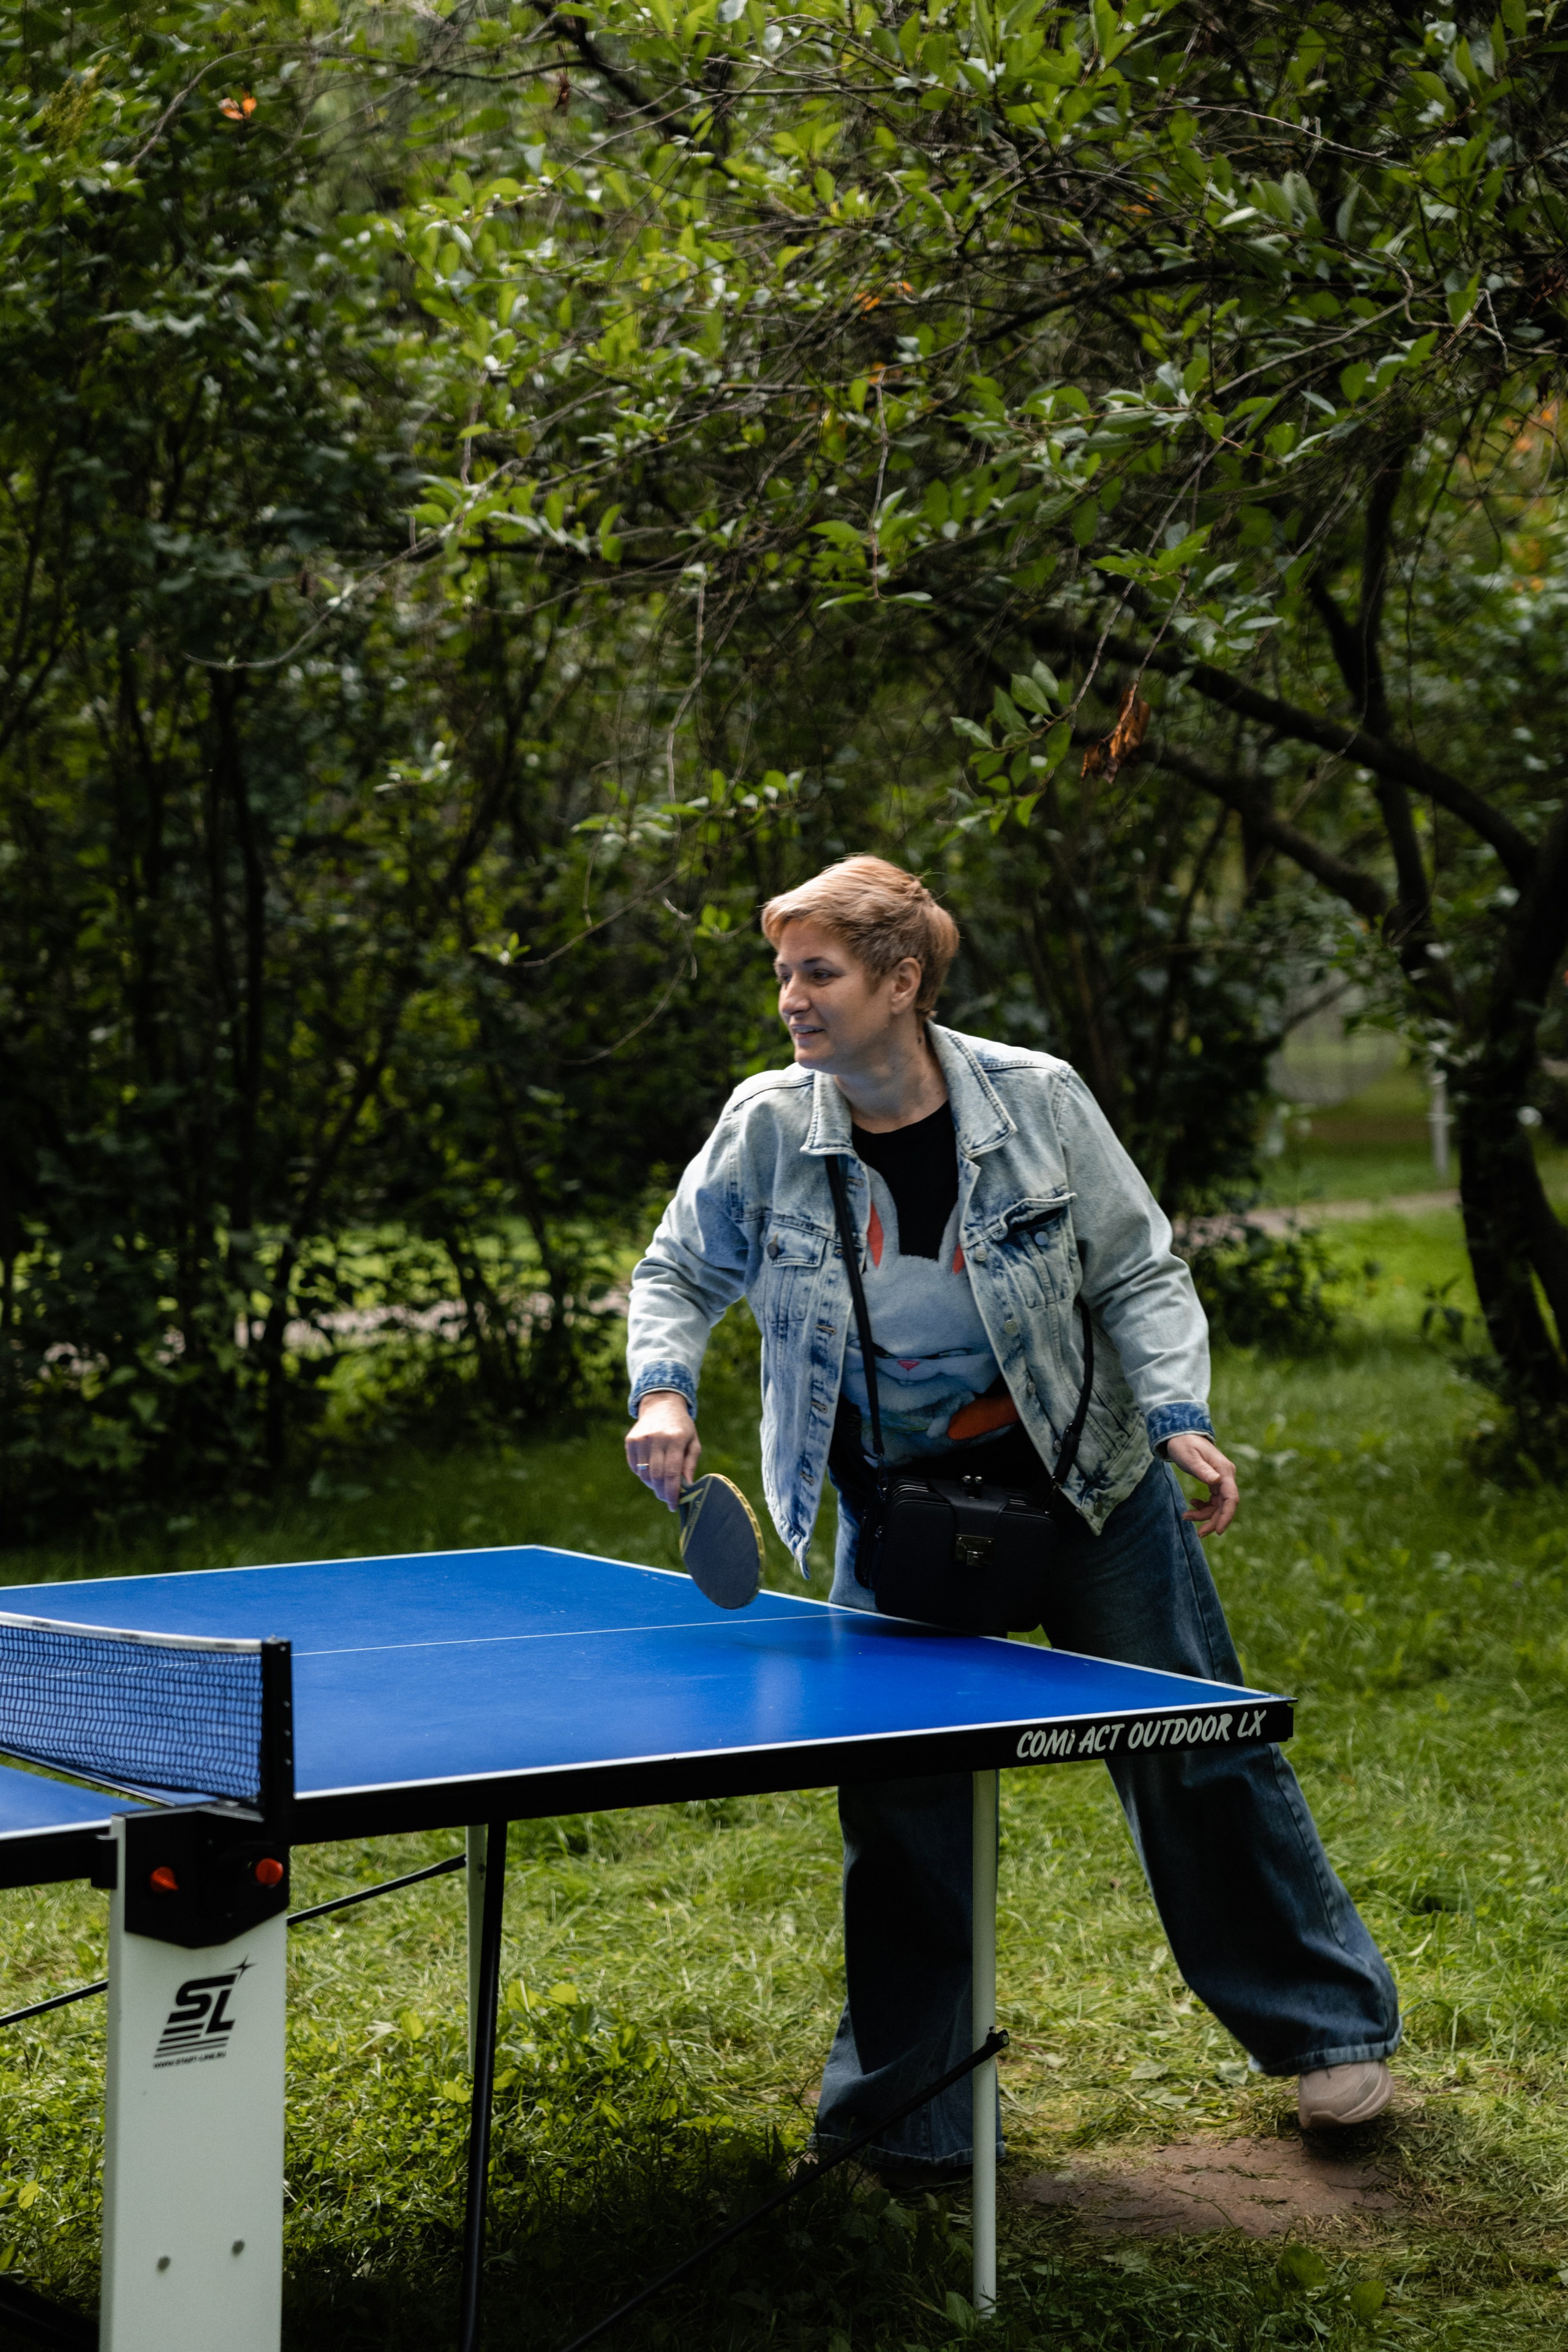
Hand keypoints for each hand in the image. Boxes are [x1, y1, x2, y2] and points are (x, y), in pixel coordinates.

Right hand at [625, 1391, 700, 1509]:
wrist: (661, 1405)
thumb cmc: (682, 1427)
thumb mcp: (692, 1442)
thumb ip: (690, 1464)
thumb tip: (688, 1487)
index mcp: (676, 1439)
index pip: (672, 1473)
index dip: (672, 1493)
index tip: (674, 1506)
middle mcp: (657, 1438)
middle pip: (657, 1476)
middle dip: (662, 1492)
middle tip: (667, 1498)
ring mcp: (641, 1439)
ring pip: (644, 1474)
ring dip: (653, 1485)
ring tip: (660, 1483)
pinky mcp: (631, 1440)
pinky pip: (635, 1467)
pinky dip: (643, 1475)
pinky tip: (651, 1471)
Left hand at [1164, 1432, 1239, 1537]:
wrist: (1180, 1435)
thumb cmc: (1183, 1444)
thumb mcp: (1190, 1457)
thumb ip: (1202, 1470)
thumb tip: (1217, 1482)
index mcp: (1224, 1471)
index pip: (1231, 1498)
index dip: (1226, 1516)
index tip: (1218, 1531)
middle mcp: (1226, 1476)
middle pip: (1226, 1506)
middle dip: (1213, 1521)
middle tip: (1198, 1534)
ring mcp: (1221, 1480)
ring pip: (1218, 1506)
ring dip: (1204, 1515)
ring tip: (1185, 1516)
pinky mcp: (1215, 1482)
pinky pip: (1213, 1501)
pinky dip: (1203, 1507)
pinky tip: (1192, 1504)